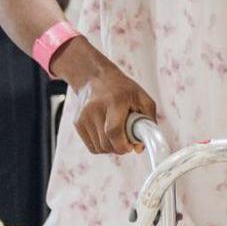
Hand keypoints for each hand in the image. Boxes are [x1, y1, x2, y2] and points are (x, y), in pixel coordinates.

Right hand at [58, 39, 158, 154]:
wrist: (95, 77)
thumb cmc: (122, 89)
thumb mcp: (142, 98)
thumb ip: (148, 121)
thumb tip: (139, 148)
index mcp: (114, 101)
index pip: (114, 131)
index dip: (124, 145)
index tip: (131, 146)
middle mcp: (95, 109)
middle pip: (106, 144)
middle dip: (120, 148)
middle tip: (127, 140)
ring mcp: (84, 117)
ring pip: (99, 148)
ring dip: (111, 147)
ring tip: (118, 134)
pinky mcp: (77, 123)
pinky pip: (92, 146)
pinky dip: (102, 146)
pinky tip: (107, 134)